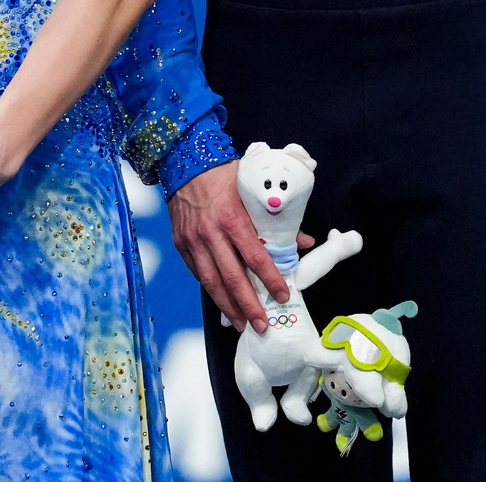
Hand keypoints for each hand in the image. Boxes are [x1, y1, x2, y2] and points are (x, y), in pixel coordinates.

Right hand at [168, 160, 312, 331]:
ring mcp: (193, 240)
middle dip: (249, 305)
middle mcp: (211, 233)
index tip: (282, 295)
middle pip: (233, 277)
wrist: (184, 161)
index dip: (270, 280)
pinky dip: (210, 290)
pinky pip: (198, 273)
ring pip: (212, 282)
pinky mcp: (181, 244)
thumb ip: (277, 219)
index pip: (255, 257)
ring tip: (242, 324)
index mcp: (233, 218)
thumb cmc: (223, 174)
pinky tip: (221, 301)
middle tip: (262, 325)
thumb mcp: (253, 189)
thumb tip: (304, 241)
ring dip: (228, 307)